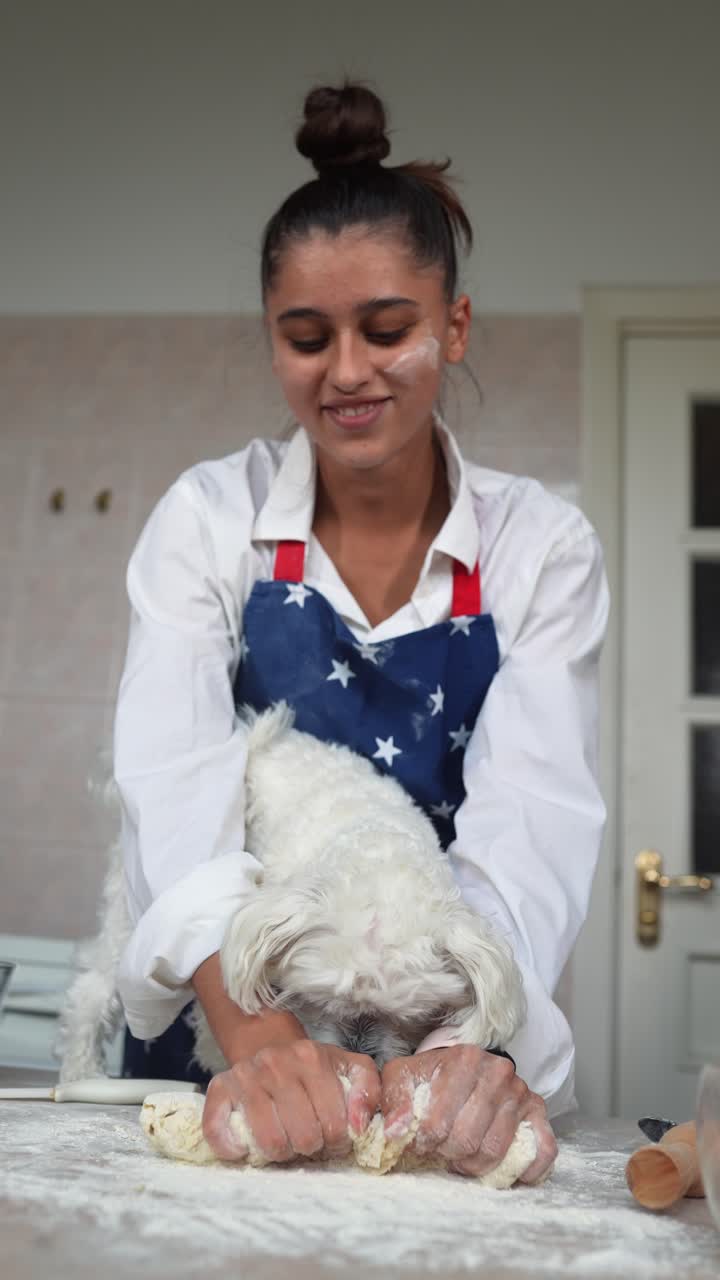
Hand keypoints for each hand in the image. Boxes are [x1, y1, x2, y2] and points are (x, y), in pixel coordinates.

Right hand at [202, 1039, 380, 1162]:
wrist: (269, 1044)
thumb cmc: (313, 1068)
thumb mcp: (350, 1068)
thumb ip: (368, 1090)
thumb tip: (359, 1125)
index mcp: (311, 1057)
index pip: (334, 1123)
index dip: (338, 1141)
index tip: (334, 1138)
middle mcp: (276, 1063)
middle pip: (303, 1136)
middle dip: (311, 1148)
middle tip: (310, 1142)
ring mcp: (245, 1075)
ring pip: (270, 1141)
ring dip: (281, 1153)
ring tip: (286, 1144)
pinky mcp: (218, 1088)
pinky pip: (217, 1130)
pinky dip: (232, 1149)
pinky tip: (246, 1149)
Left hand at [381, 1044, 556, 1181]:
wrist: (463, 1067)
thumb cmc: (431, 1078)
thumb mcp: (403, 1079)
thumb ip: (394, 1103)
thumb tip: (395, 1132)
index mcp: (464, 1059)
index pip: (438, 1123)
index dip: (424, 1143)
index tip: (419, 1143)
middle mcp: (498, 1072)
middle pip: (467, 1140)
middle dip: (448, 1154)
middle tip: (441, 1150)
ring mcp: (521, 1092)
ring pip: (496, 1150)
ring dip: (474, 1165)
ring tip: (461, 1157)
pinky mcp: (538, 1112)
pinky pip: (543, 1150)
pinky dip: (527, 1170)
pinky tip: (505, 1173)